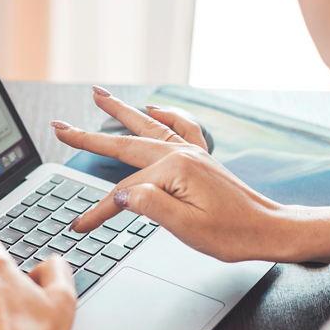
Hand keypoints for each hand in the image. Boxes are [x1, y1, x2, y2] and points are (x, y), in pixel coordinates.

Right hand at [52, 87, 291, 262]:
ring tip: (98, 95)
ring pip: (146, 127)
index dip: (98, 211)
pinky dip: (164, 116)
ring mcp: (191, 152)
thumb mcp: (187, 228)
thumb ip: (150, 206)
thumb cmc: (232, 234)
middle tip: (60, 126)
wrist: (269, 229)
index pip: (123, 192)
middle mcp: (181, 154)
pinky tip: (153, 109)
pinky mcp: (200, 157)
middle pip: (124, 144)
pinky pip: (180, 128)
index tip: (79, 226)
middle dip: (88, 137)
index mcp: (175, 171)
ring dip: (120, 112)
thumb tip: (120, 194)